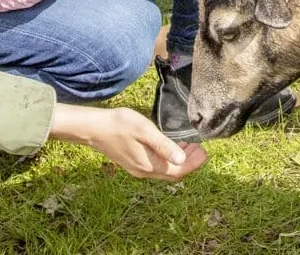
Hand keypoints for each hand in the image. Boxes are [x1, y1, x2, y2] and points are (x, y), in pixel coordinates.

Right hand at [50, 105, 206, 181]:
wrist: (95, 129)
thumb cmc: (120, 125)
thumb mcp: (145, 130)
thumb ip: (164, 145)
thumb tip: (182, 158)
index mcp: (149, 164)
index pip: (178, 171)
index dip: (194, 163)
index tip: (204, 151)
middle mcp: (144, 171)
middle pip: (173, 174)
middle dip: (190, 163)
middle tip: (200, 148)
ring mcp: (138, 169)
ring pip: (165, 171)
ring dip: (180, 162)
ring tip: (190, 146)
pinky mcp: (134, 164)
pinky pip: (157, 168)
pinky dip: (169, 160)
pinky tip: (171, 147)